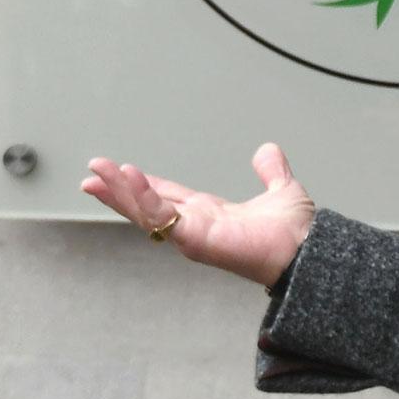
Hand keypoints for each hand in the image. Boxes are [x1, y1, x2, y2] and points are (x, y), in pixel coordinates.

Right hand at [80, 142, 314, 287]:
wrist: (308, 248)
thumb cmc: (296, 231)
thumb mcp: (281, 190)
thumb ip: (271, 171)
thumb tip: (267, 150)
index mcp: (209, 213)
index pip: (166, 196)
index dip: (141, 184)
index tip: (119, 170)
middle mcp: (195, 225)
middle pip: (146, 205)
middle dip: (117, 190)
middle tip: (91, 173)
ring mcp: (192, 234)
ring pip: (146, 212)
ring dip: (120, 192)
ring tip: (97, 173)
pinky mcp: (195, 239)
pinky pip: (163, 217)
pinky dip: (144, 197)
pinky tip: (130, 178)